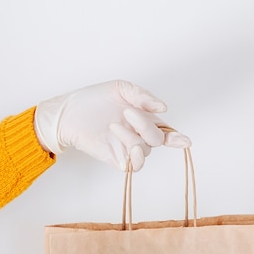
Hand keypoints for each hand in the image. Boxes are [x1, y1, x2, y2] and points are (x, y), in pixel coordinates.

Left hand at [34, 80, 189, 170]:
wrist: (68, 112)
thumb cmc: (93, 99)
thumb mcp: (121, 89)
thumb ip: (143, 96)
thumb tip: (163, 108)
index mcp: (142, 119)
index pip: (165, 131)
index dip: (177, 138)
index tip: (185, 141)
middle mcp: (137, 135)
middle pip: (156, 138)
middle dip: (145, 125)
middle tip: (127, 112)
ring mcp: (127, 147)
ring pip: (146, 150)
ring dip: (134, 136)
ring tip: (114, 124)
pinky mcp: (116, 158)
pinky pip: (135, 165)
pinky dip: (135, 156)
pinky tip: (124, 143)